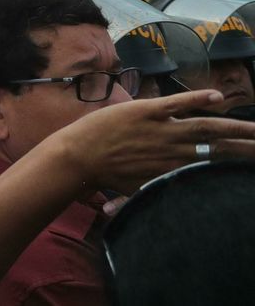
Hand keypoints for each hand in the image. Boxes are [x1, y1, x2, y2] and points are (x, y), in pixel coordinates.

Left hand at [48, 89, 254, 192]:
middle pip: (219, 148)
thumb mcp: (130, 188)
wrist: (76, 158)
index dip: (235, 166)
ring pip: (206, 126)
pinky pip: (176, 104)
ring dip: (234, 126)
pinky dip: (196, 99)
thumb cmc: (100, 174)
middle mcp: (174, 151)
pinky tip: (217, 96)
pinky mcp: (146, 112)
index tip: (254, 164)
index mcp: (174, 168)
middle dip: (247, 148)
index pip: (213, 166)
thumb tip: (131, 216)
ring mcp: (162, 130)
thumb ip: (141, 196)